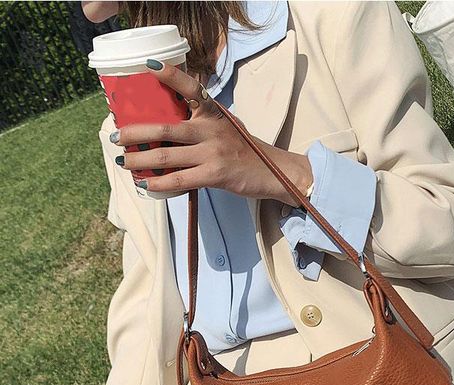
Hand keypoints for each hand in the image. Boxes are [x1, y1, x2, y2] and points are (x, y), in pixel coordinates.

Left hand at [112, 59, 312, 206]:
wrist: (273, 172)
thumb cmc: (246, 151)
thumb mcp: (227, 127)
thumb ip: (203, 122)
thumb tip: (170, 125)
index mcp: (214, 114)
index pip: (192, 89)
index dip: (172, 76)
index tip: (151, 67)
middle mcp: (211, 129)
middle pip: (165, 126)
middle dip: (135, 132)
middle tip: (116, 135)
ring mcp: (212, 152)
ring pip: (166, 155)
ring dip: (140, 159)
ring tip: (124, 162)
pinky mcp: (214, 174)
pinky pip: (179, 179)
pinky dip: (159, 182)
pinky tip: (145, 184)